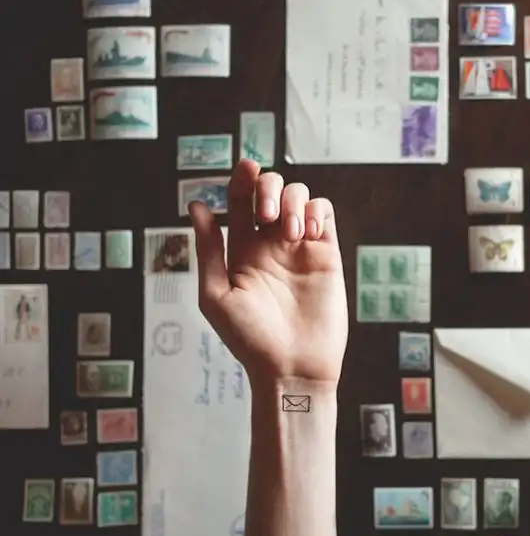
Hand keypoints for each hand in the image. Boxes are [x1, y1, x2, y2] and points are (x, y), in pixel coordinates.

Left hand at [189, 159, 348, 389]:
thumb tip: (196, 205)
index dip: (241, 179)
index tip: (245, 168)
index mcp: (242, 250)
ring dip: (294, 202)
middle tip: (268, 215)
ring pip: (300, 197)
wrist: (292, 367)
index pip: (240, 201)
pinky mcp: (326, 254)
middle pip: (271, 190)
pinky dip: (317, 211)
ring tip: (292, 235)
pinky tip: (310, 233)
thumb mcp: (216, 295)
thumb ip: (209, 249)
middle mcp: (271, 244)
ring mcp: (300, 248)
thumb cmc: (249, 339)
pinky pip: (324, 214)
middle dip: (269, 188)